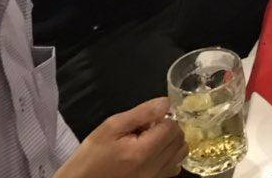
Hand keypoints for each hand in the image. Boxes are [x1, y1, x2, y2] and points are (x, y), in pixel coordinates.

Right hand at [56, 98, 184, 177]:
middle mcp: (153, 169)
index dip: (163, 118)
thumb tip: (166, 103)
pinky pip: (172, 168)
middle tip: (147, 128)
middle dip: (168, 129)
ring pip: (180, 155)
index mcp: (142, 152)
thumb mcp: (111, 126)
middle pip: (180, 141)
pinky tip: (151, 154)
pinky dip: (168, 157)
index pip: (172, 127)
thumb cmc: (92, 155)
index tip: (147, 120)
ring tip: (150, 141)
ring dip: (171, 143)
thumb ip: (142, 113)